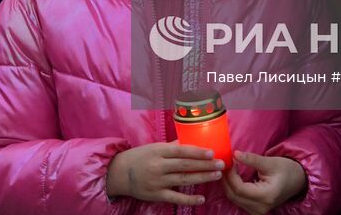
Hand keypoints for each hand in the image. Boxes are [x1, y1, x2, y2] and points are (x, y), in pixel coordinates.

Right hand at [106, 143, 222, 205]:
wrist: (119, 173)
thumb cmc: (139, 157)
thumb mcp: (154, 147)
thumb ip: (171, 147)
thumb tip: (190, 141)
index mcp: (158, 151)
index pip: (181, 151)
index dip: (197, 152)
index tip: (212, 152)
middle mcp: (158, 166)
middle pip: (185, 165)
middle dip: (205, 164)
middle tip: (221, 164)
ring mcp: (158, 181)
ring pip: (184, 180)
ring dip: (202, 177)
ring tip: (216, 176)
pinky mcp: (156, 195)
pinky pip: (176, 197)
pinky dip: (189, 198)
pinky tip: (202, 198)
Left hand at [223, 151, 306, 213]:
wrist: (297, 181)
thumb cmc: (286, 170)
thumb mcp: (270, 162)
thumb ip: (252, 159)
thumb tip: (235, 154)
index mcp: (266, 196)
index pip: (239, 189)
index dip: (231, 175)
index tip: (231, 161)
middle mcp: (261, 207)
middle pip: (234, 196)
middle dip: (227, 179)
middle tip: (226, 164)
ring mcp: (258, 211)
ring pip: (234, 199)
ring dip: (228, 184)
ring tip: (229, 169)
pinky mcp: (255, 209)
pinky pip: (239, 200)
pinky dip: (233, 189)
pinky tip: (234, 177)